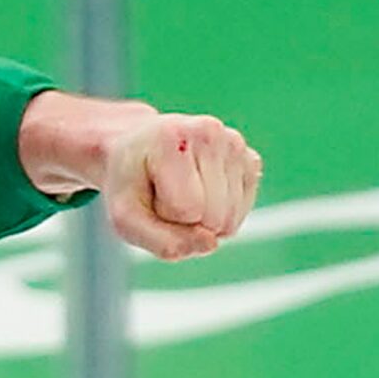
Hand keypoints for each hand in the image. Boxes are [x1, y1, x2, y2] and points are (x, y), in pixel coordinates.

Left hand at [101, 113, 262, 261]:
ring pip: (229, 221)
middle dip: (188, 221)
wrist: (140, 149)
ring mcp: (235, 144)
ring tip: (183, 191)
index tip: (152, 191)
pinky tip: (203, 191)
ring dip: (204, 221)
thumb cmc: (131, 185)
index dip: (165, 215)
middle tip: (167, 194)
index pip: (187, 210)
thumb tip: (212, 244)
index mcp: (174, 138)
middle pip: (214, 218)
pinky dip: (220, 215)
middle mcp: (212, 133)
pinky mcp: (250, 159)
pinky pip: (241, 214)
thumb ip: (164, 243)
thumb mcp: (127, 220)